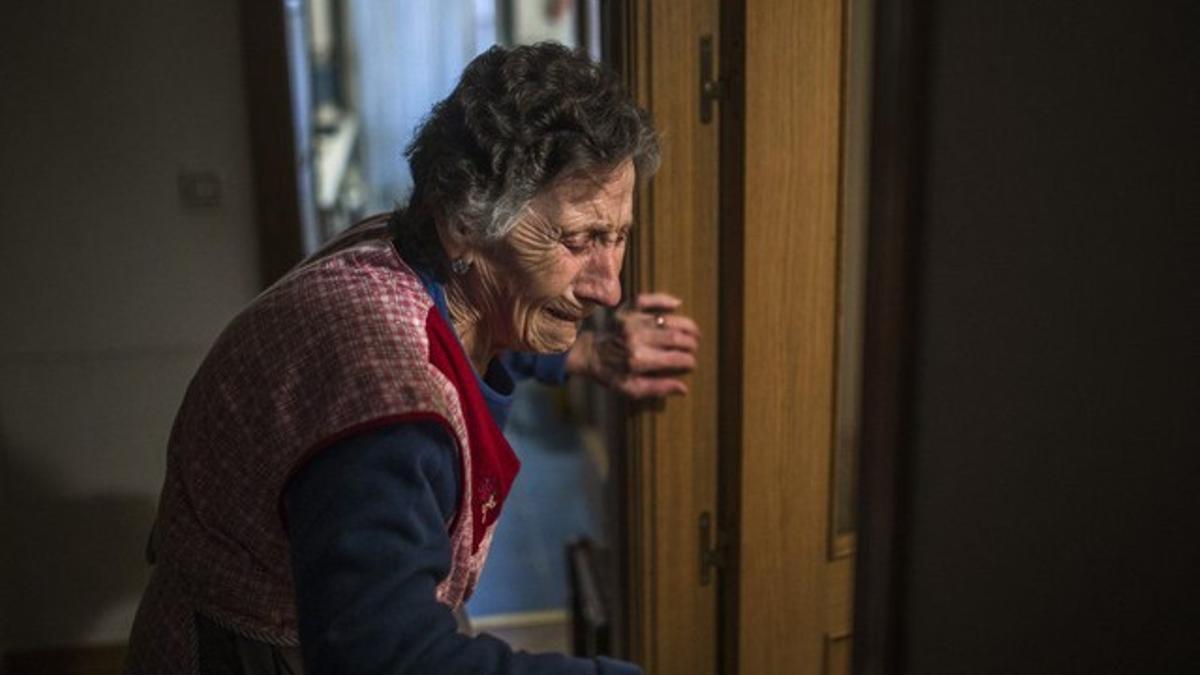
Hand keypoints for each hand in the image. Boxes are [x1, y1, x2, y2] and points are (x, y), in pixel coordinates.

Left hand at [568, 293, 700, 397]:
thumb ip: (658, 388)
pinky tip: (677, 303)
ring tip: (694, 331)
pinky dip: (663, 299)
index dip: (689, 362)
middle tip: (695, 347)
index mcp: (639, 361)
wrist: (589, 355)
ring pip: (667, 319)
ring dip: (686, 324)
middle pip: (675, 337)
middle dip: (691, 343)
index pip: (676, 359)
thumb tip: (684, 388)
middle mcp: (636, 339)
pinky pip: (647, 300)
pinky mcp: (625, 310)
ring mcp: (631, 322)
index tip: (692, 364)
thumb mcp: (632, 389)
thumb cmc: (612, 375)